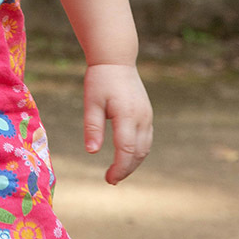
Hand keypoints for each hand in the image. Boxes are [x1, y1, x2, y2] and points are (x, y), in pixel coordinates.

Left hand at [83, 63, 152, 183]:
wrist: (116, 59)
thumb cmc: (100, 79)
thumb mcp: (91, 101)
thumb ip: (92, 127)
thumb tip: (92, 152)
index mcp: (127, 115)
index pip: (126, 150)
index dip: (119, 168)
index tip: (109, 179)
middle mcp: (142, 118)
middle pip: (138, 153)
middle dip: (126, 169)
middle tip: (111, 179)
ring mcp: (147, 116)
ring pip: (145, 148)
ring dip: (133, 163)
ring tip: (118, 172)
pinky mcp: (147, 114)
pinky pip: (146, 139)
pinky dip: (138, 152)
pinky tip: (127, 156)